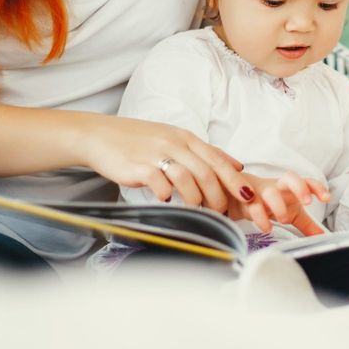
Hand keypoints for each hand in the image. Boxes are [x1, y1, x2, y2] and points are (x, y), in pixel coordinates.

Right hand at [75, 114, 269, 228]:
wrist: (99, 135)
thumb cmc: (139, 140)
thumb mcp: (175, 138)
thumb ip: (204, 152)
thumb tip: (237, 165)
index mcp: (186, 137)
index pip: (218, 159)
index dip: (235, 180)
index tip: (249, 196)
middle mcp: (174, 143)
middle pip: (207, 172)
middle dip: (219, 196)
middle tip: (222, 213)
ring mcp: (156, 154)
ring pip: (188, 178)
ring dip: (197, 198)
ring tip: (199, 210)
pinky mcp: (138, 166)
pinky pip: (159, 182)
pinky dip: (168, 195)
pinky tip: (167, 200)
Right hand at [228, 172, 330, 236]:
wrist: (243, 196)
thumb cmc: (274, 202)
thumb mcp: (293, 213)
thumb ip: (307, 224)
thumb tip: (322, 237)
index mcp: (291, 187)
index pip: (307, 181)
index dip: (317, 188)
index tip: (326, 198)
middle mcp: (278, 186)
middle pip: (289, 177)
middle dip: (300, 187)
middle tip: (307, 202)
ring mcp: (262, 193)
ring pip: (270, 192)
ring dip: (278, 205)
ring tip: (284, 219)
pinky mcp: (248, 202)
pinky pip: (253, 208)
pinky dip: (261, 219)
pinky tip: (268, 228)